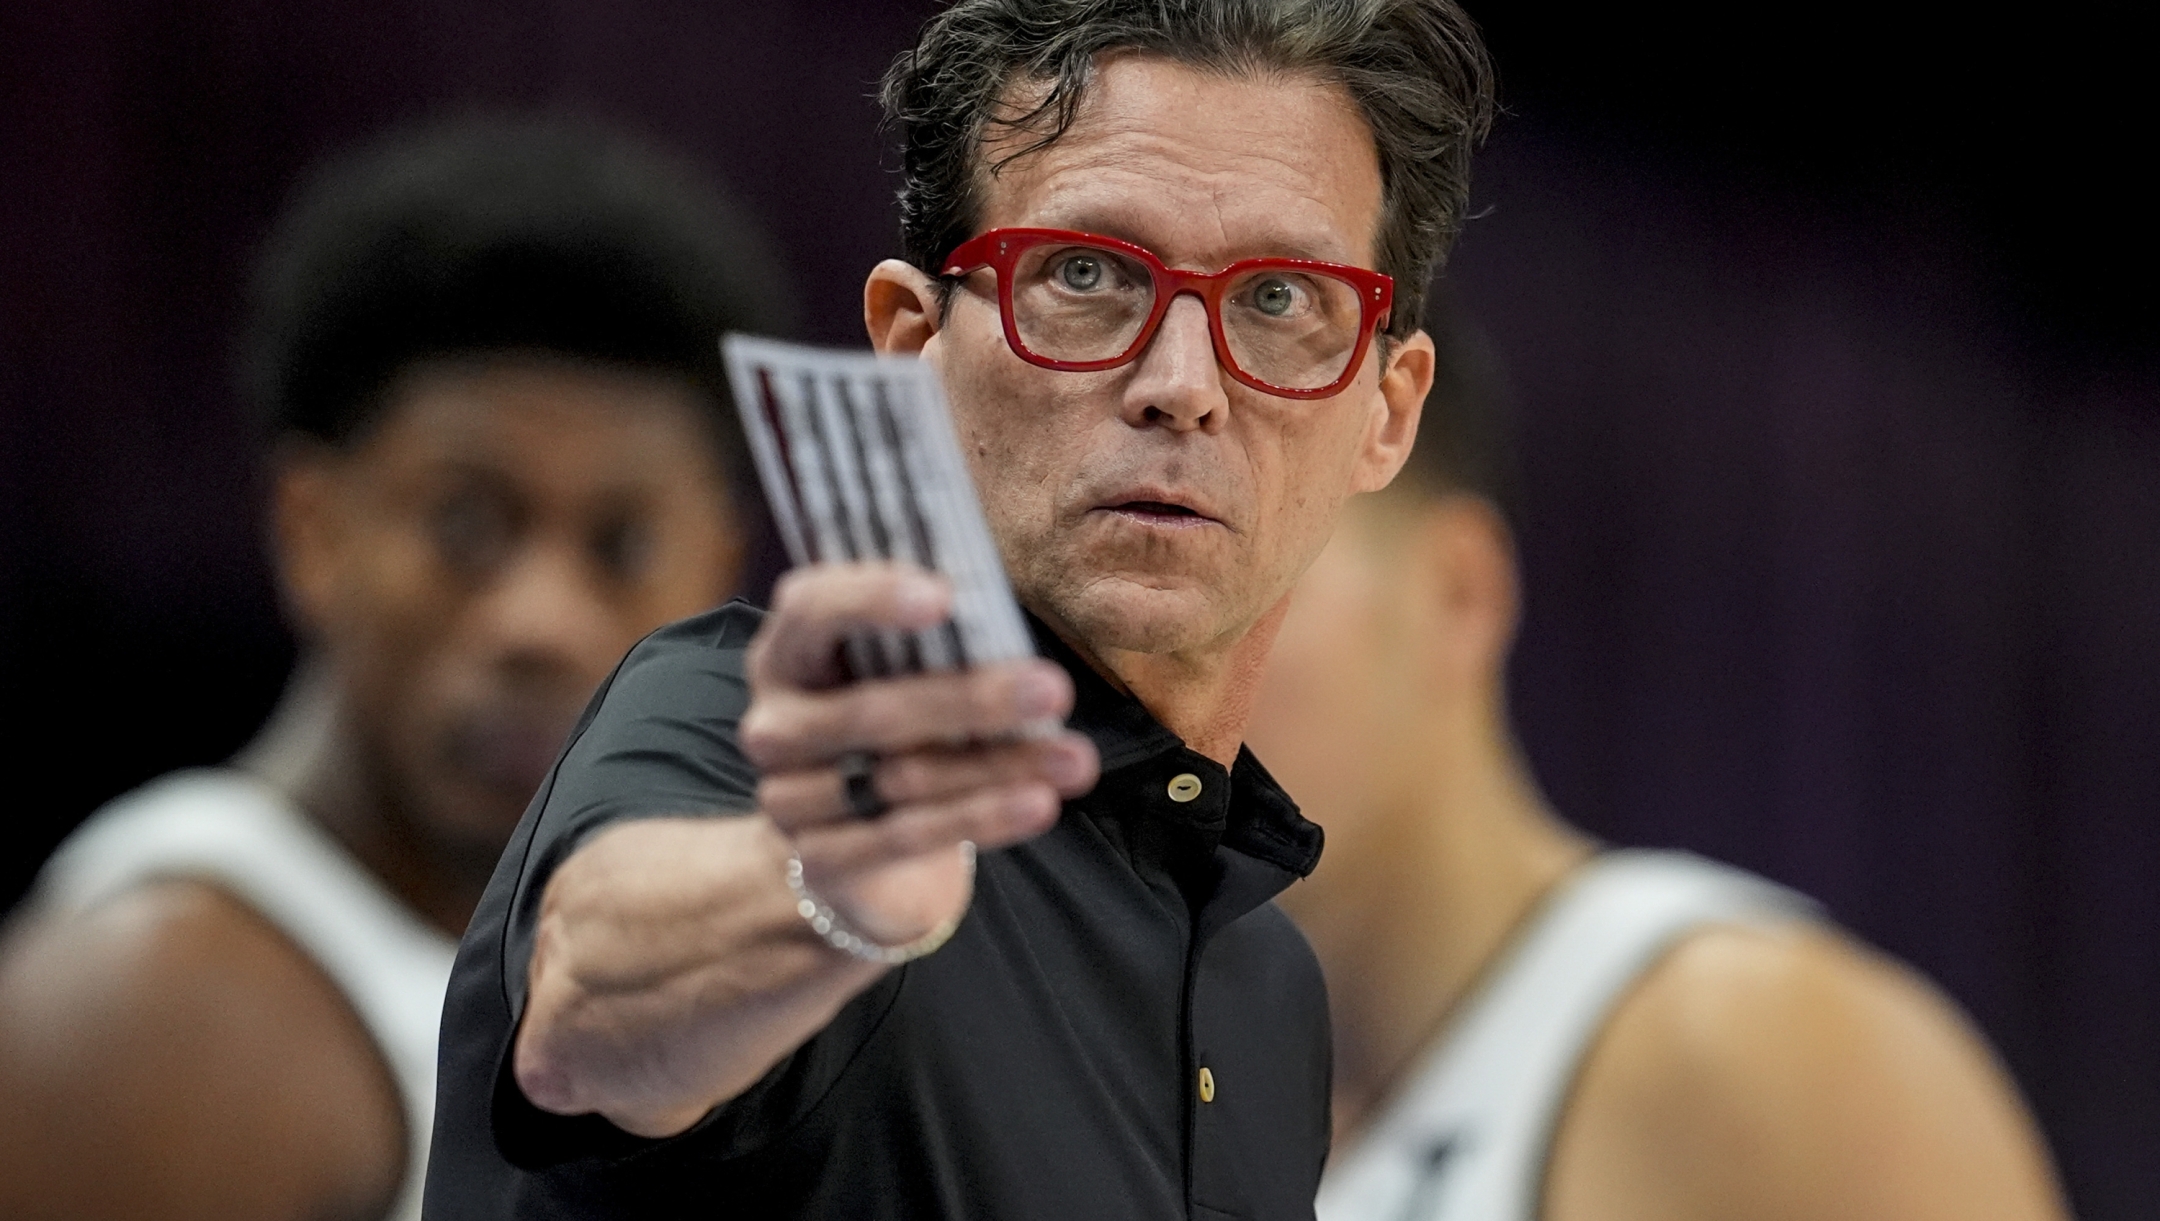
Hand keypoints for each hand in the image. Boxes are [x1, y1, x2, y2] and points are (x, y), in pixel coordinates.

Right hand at [741, 563, 1098, 946]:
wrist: (849, 842)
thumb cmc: (892, 726)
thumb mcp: (899, 674)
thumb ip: (936, 641)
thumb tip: (1005, 613)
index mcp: (789, 654)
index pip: (810, 609)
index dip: (871, 598)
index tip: (945, 596)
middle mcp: (776, 724)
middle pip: (871, 710)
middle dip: (972, 699)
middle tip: (1053, 689)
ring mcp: (789, 797)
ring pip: (902, 779)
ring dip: (998, 766)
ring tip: (1074, 760)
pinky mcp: (820, 858)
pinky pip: (906, 836)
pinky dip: (981, 817)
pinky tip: (1038, 804)